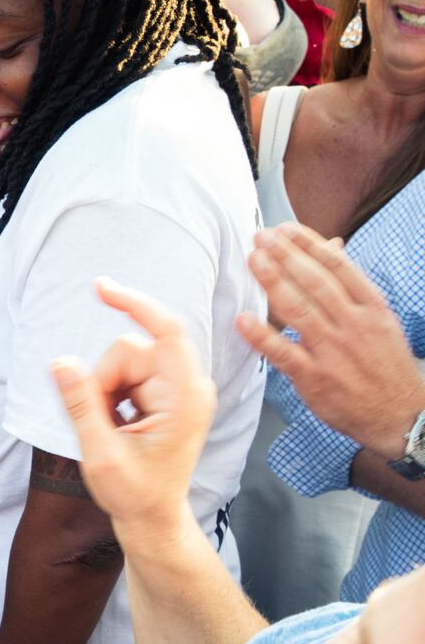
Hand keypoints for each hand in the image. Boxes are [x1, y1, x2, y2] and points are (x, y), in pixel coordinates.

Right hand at [50, 278, 216, 545]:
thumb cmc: (134, 494)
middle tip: (99, 422)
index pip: (166, 332)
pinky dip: (110, 394)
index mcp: (186, 399)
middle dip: (103, 379)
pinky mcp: (164, 393)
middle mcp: (188, 387)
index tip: (100, 288)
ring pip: (123, 361)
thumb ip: (81, 404)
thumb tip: (59, 362)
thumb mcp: (101, 452)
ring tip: (109, 428)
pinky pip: (125, 373)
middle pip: (131, 350)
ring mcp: (177, 389)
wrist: (153, 519)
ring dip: (104, 389)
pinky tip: (116, 424)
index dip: (135, 304)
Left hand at [238, 222, 424, 458]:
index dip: (308, 244)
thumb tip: (332, 246)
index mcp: (371, 307)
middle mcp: (353, 324)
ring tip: (252, 261)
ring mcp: (333, 351)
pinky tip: (242, 320)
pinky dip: (261, 336)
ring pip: (298, 310)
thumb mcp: (378, 319)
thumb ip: (350, 287)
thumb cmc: (384, 363)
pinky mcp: (314, 378)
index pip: (338, 266)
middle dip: (285, 256)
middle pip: (315, 282)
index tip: (285, 229)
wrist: (401, 414)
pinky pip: (283, 353)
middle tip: (260, 237)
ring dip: (272, 282)